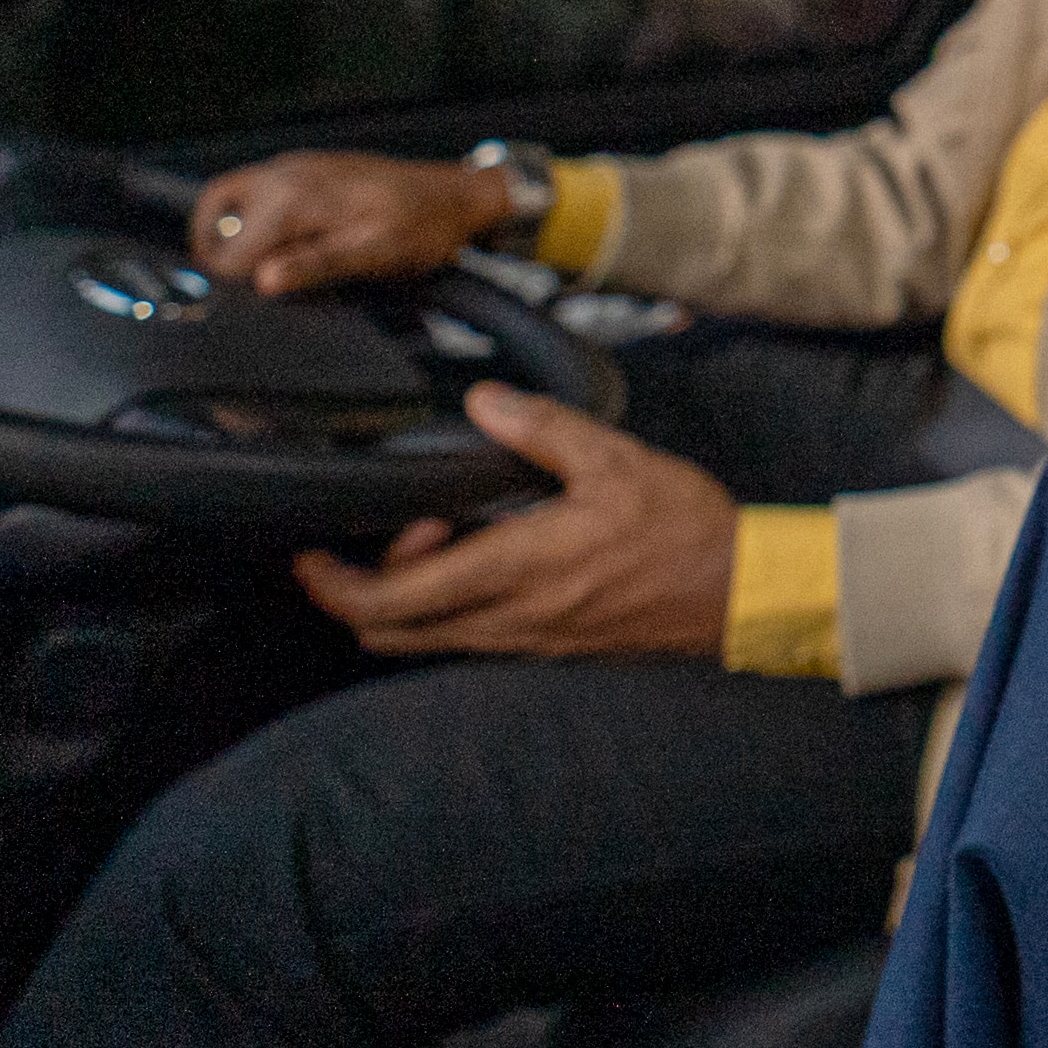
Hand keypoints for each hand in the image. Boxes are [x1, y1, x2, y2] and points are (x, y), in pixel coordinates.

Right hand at [194, 152, 507, 296]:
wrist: (458, 194)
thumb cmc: (424, 226)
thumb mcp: (377, 254)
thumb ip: (318, 265)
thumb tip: (264, 280)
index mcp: (297, 199)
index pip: (231, 250)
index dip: (234, 282)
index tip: (253, 303)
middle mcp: (287, 174)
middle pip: (214, 213)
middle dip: (218, 252)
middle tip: (238, 288)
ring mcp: (295, 166)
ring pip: (230, 195)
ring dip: (227, 231)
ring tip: (248, 270)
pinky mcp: (307, 168)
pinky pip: (256, 189)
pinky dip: (248, 217)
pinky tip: (278, 245)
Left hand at [294, 385, 738, 660]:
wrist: (740, 592)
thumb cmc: (685, 530)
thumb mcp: (616, 460)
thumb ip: (541, 429)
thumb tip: (482, 400)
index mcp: (515, 569)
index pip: (393, 597)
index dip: (334, 584)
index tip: (307, 558)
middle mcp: (508, 618)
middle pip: (391, 630)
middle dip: (360, 588)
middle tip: (383, 530)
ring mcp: (525, 641)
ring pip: (426, 638)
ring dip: (408, 594)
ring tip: (439, 533)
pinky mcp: (546, 647)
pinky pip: (467, 637)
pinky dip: (446, 605)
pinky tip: (478, 557)